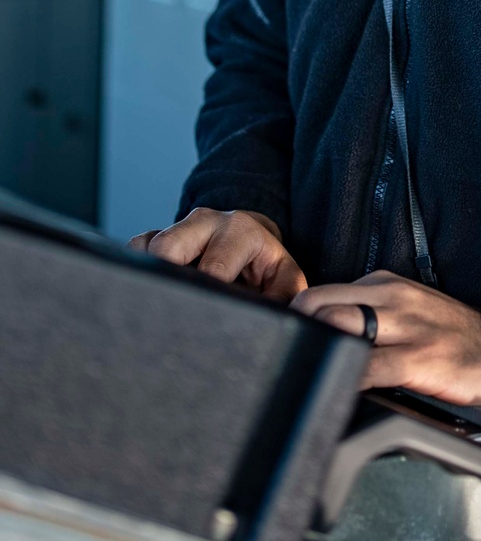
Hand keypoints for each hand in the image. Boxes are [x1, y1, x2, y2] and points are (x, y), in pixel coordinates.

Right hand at [128, 208, 306, 303]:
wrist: (252, 241)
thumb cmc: (268, 266)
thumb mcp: (285, 279)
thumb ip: (285, 298)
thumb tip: (275, 318)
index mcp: (240, 231)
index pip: (213, 266)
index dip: (207, 292)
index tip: (206, 318)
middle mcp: (206, 221)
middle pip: (167, 248)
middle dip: (170, 281)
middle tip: (180, 312)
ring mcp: (179, 226)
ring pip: (146, 248)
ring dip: (153, 277)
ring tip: (167, 303)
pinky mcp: (158, 235)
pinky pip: (134, 249)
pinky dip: (139, 271)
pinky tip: (155, 290)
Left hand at [290, 270, 480, 409]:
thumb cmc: (458, 338)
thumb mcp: (411, 311)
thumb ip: (371, 316)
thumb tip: (322, 340)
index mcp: (385, 284)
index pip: (320, 293)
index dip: (295, 319)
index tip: (283, 342)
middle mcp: (391, 297)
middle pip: (317, 305)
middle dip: (295, 333)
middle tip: (285, 363)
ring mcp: (405, 327)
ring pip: (336, 328)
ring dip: (315, 354)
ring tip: (302, 379)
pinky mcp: (419, 359)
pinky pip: (365, 368)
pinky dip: (343, 381)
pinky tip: (334, 394)